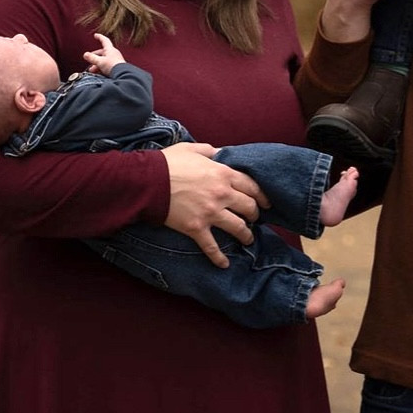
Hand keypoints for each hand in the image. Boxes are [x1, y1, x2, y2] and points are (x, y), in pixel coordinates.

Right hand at [84, 32, 124, 75]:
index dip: (100, 37)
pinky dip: (102, 67)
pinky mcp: (117, 67)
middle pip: (102, 52)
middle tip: (89, 60)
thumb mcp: (99, 61)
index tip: (95, 35)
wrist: (122, 75)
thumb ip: (92, 58)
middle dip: (95, 56)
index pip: (104, 41)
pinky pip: (107, 65)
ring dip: (97, 64)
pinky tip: (98, 72)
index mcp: (110, 49)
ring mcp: (116, 60)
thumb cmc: (112, 66)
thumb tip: (85, 54)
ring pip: (104, 60)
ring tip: (92, 70)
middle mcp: (113, 53)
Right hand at [161, 142, 269, 266]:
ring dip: (246, 235)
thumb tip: (220, 153)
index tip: (265, 202)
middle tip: (254, 219)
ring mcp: (210, 213)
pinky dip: (219, 258)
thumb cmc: (168, 163)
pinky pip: (212, 247)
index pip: (252, 186)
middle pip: (249, 208)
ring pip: (238, 228)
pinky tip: (224, 264)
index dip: (261, 196)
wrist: (147, 182)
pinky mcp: (196, 228)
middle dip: (255, 215)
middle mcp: (221, 194)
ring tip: (248, 239)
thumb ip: (210, 150)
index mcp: (223, 174)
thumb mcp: (192, 149)